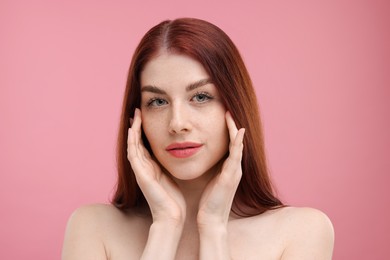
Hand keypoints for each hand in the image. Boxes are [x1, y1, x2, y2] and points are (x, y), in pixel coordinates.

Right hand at [127, 108, 185, 224]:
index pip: (145, 144)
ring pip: (133, 145)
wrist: (172, 216)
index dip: (144, 130)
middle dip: (136, 126)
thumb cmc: (174, 199)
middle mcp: (144, 167)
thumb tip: (180, 151)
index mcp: (152, 167)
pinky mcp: (140, 175)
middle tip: (137, 110)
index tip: (147, 115)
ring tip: (135, 115)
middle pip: (137, 142)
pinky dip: (133, 141)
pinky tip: (134, 129)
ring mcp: (140, 171)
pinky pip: (134, 154)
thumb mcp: (173, 175)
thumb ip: (171, 164)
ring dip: (133, 129)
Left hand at [197, 111, 244, 227]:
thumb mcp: (211, 180)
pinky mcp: (231, 177)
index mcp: (229, 168)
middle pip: (236, 142)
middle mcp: (235, 168)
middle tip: (228, 109)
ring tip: (231, 114)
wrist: (211, 219)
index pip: (229, 144)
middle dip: (232, 125)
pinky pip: (236, 156)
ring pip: (237, 146)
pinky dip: (237, 143)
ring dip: (235, 130)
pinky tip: (238, 132)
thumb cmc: (209, 201)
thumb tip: (204, 157)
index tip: (222, 115)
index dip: (227, 130)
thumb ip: (213, 168)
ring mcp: (235, 172)